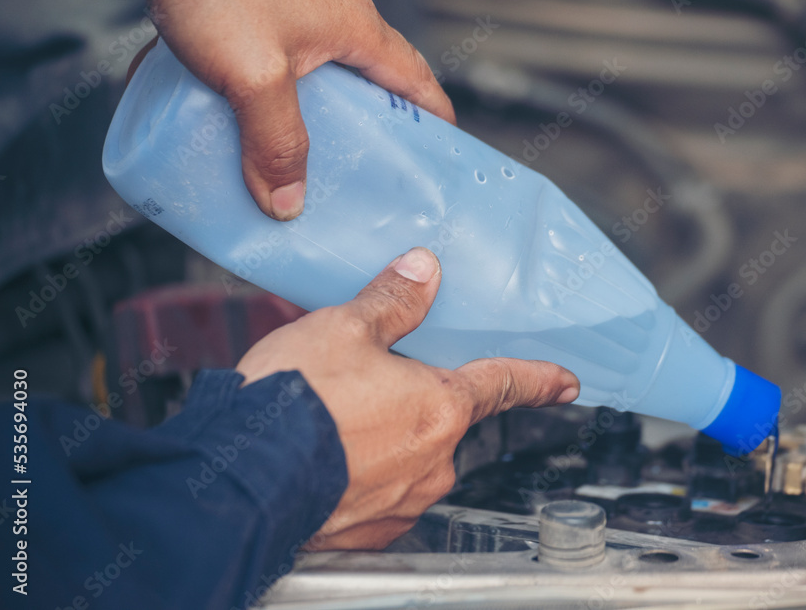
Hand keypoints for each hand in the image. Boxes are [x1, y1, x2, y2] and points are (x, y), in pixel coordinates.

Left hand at [145, 0, 455, 220]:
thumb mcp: (253, 78)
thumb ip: (274, 143)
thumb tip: (287, 200)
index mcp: (354, 23)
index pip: (415, 78)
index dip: (433, 117)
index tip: (440, 149)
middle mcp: (335, 0)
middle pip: (369, 70)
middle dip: (368, 116)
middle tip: (356, 159)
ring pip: (321, 54)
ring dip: (315, 95)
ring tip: (290, 134)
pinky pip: (279, 37)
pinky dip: (272, 69)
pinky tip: (236, 91)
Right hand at [236, 247, 579, 548]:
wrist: (239, 479)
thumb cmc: (292, 402)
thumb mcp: (344, 329)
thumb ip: (392, 301)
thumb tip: (423, 271)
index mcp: (439, 406)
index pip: (504, 384)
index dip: (538, 379)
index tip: (566, 384)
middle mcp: (432, 460)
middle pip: (442, 419)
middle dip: (413, 402)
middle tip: (363, 390)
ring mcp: (403, 502)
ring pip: (408, 459)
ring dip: (382, 442)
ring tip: (331, 424)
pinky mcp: (369, 533)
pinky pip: (378, 496)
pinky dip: (359, 477)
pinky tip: (323, 460)